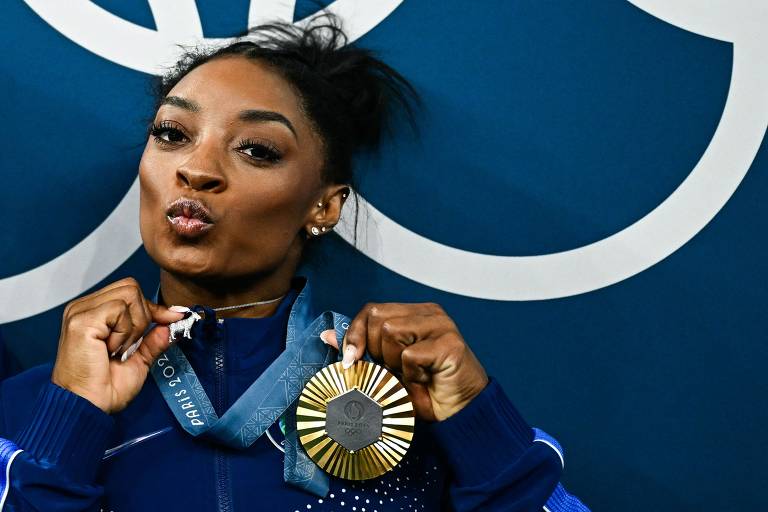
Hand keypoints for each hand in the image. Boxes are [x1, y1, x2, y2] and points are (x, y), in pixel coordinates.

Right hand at [51, 277, 184, 413]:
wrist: (89, 407)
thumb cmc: (105, 388)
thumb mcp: (139, 358)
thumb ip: (155, 338)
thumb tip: (175, 320)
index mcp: (94, 313)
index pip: (130, 291)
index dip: (153, 307)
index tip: (172, 318)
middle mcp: (84, 308)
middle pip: (131, 287)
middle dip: (143, 317)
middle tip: (130, 345)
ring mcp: (80, 312)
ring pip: (128, 295)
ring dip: (133, 327)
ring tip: (118, 350)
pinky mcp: (81, 320)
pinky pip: (118, 310)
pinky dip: (123, 333)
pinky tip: (110, 350)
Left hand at [323, 302, 488, 421]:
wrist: (458, 414)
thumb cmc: (424, 391)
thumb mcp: (385, 369)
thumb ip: (360, 350)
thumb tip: (328, 336)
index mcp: (414, 313)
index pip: (372, 310)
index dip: (356, 334)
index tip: (350, 360)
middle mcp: (429, 313)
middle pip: (378, 317)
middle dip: (376, 350)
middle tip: (392, 370)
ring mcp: (442, 325)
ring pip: (391, 331)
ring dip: (393, 362)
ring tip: (411, 375)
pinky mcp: (450, 343)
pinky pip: (410, 355)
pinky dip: (411, 374)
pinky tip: (425, 381)